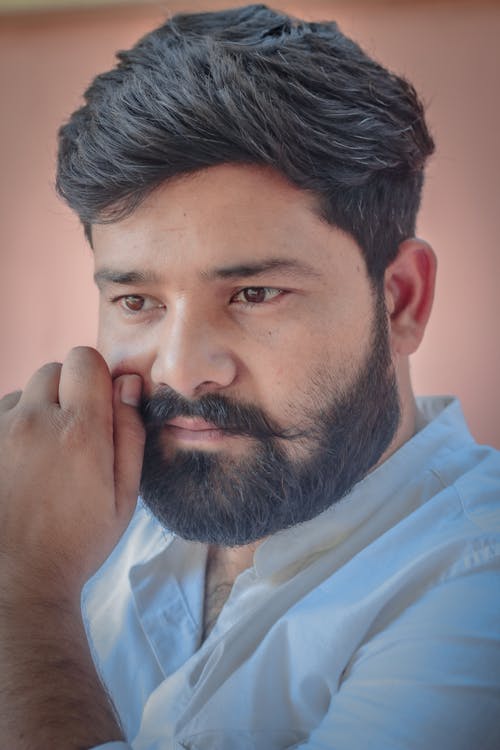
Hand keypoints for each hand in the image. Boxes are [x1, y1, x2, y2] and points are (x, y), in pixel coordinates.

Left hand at [0, 346, 144, 604]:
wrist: (14, 578)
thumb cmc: (76, 540)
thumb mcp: (124, 496)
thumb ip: (130, 433)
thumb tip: (127, 385)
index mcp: (80, 431)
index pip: (84, 360)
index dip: (96, 378)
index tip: (98, 407)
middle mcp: (34, 422)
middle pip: (52, 370)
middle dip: (67, 392)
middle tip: (72, 435)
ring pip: (23, 393)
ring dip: (36, 411)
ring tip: (42, 457)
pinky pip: (0, 415)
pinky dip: (12, 429)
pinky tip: (19, 465)